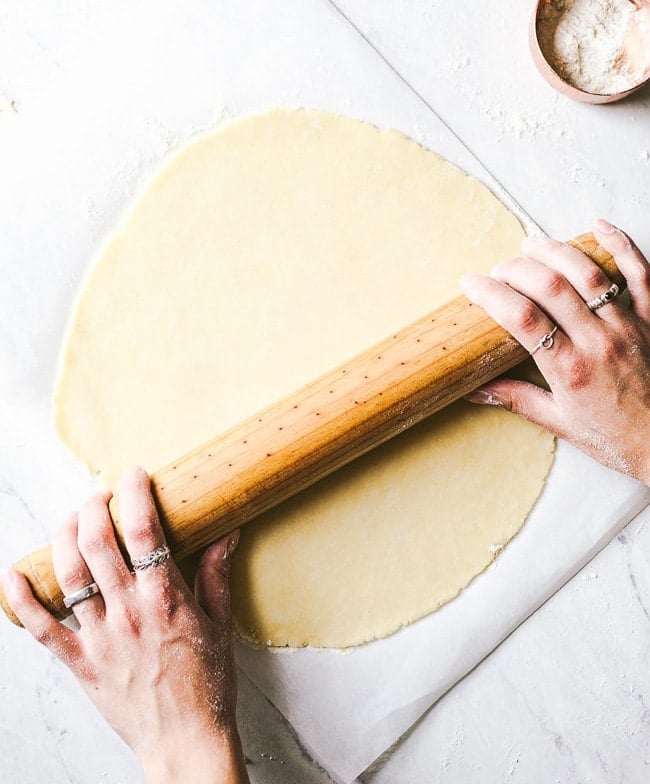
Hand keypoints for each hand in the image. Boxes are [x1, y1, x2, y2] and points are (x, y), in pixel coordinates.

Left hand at [1, 466, 248, 783]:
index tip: (133, 475)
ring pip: (69, 575)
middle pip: (97, 544)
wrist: (185, 740)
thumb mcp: (221, 623)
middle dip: (93, 507)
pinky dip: (21, 599)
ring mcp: (100, 638)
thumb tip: (226, 532)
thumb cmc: (207, 683)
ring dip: (63, 536)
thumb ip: (217, 574)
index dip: (134, 495)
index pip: (144, 532)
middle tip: (100, 494)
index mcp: (166, 600)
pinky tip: (14, 573)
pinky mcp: (80, 662)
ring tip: (70, 517)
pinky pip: (41, 629)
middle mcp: (128, 613)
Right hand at [461, 219, 649, 484]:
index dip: (491, 294)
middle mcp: (598, 341)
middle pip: (551, 287)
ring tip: (531, 244)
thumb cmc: (615, 437)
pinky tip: (599, 226)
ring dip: (556, 251)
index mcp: (570, 370)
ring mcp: (628, 326)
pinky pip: (640, 273)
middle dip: (517, 268)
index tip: (471, 284)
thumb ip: (516, 399)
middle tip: (499, 269)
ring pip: (589, 273)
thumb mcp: (559, 422)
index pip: (522, 318)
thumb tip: (475, 391)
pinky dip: (621, 245)